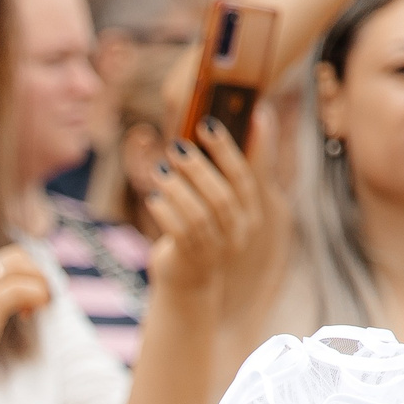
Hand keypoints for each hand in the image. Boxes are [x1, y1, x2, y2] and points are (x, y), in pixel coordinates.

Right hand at [0, 246, 52, 403]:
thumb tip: (30, 284)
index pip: (7, 257)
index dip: (28, 273)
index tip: (31, 298)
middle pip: (17, 257)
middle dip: (38, 276)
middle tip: (41, 302)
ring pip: (21, 269)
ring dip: (40, 287)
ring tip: (34, 312)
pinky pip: (21, 290)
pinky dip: (36, 298)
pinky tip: (29, 316)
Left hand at [142, 119, 272, 302]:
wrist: (188, 280)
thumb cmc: (199, 230)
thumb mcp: (212, 201)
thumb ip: (215, 171)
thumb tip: (207, 127)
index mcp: (251, 211)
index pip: (245, 176)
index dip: (227, 149)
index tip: (208, 124)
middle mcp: (240, 231)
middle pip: (222, 195)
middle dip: (197, 168)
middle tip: (176, 147)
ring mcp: (218, 249)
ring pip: (200, 215)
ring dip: (177, 189)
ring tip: (159, 169)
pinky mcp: (193, 260)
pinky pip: (179, 233)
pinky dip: (165, 212)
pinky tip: (153, 198)